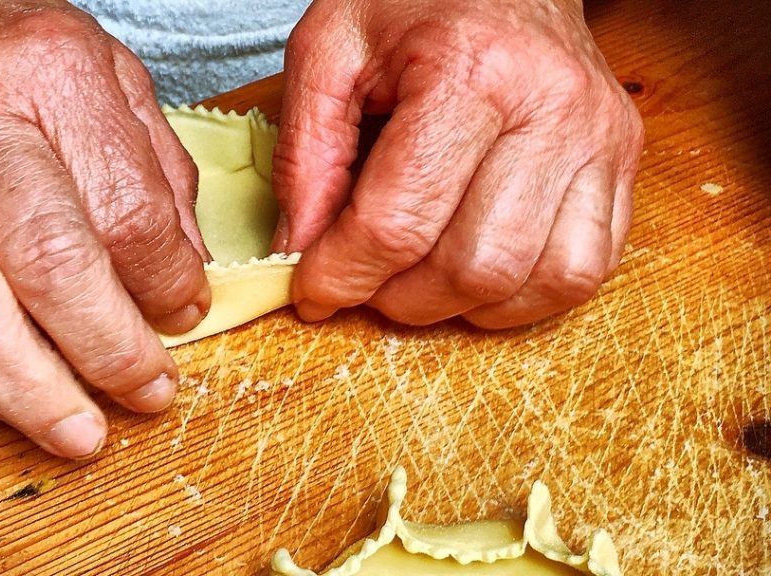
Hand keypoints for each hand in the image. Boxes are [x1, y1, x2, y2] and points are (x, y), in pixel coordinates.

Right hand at [0, 0, 209, 457]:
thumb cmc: (2, 52)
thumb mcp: (111, 76)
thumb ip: (158, 174)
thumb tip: (184, 274)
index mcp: (50, 75)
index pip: (127, 209)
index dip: (167, 282)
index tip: (185, 312)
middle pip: (46, 262)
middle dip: (107, 350)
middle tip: (147, 391)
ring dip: (27, 391)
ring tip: (78, 430)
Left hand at [273, 0, 642, 328]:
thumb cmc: (417, 1)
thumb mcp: (329, 51)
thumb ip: (303, 155)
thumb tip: (299, 250)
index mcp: (468, 71)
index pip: (398, 222)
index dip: (342, 274)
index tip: (312, 289)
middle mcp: (550, 107)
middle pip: (472, 265)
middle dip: (400, 298)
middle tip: (364, 279)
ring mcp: (599, 139)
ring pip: (536, 282)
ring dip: (461, 305)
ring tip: (417, 277)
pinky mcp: (622, 163)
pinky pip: (584, 272)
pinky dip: (522, 295)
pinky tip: (477, 270)